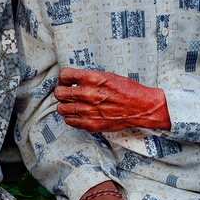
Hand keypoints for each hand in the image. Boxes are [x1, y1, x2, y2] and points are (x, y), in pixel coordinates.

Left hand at [54, 67, 169, 131]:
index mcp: (91, 79)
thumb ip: (89, 78)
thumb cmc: (128, 91)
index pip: (64, 75)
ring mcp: (86, 111)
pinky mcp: (89, 124)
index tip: (66, 81)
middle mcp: (86, 94)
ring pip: (61, 109)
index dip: (64, 78)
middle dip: (62, 91)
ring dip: (65, 105)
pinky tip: (79, 114)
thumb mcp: (107, 76)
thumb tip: (75, 80)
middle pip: (59, 93)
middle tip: (67, 92)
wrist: (141, 108)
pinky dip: (72, 117)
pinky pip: (69, 121)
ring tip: (73, 104)